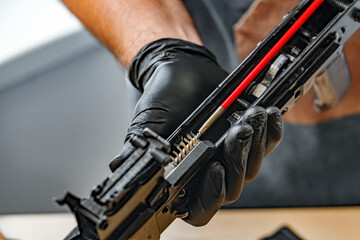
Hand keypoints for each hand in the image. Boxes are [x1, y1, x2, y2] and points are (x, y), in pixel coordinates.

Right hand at [109, 39, 282, 225]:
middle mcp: (207, 168)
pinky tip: (268, 115)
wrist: (182, 69)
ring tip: (250, 117)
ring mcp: (229, 153)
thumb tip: (121, 168)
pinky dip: (271, 132)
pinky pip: (266, 144)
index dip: (210, 196)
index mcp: (183, 173)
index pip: (200, 204)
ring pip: (252, 166)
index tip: (215, 169)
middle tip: (236, 131)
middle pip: (232, 186)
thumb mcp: (148, 123)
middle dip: (237, 160)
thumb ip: (140, 147)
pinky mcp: (247, 136)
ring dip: (255, 144)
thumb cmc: (164, 96)